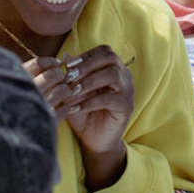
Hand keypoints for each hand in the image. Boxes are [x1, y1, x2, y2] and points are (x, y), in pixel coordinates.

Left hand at [27, 45, 133, 187]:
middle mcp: (124, 76)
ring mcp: (128, 91)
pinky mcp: (127, 107)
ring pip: (112, 75)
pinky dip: (90, 102)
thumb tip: (65, 56)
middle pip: (110, 58)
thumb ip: (72, 75)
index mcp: (113, 68)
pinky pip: (109, 99)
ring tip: (72, 91)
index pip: (104, 51)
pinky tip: (75, 108)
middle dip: (87, 65)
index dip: (86, 55)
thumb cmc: (84, 113)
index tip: (68, 65)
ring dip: (89, 81)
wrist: (95, 141)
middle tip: (69, 77)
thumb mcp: (74, 92)